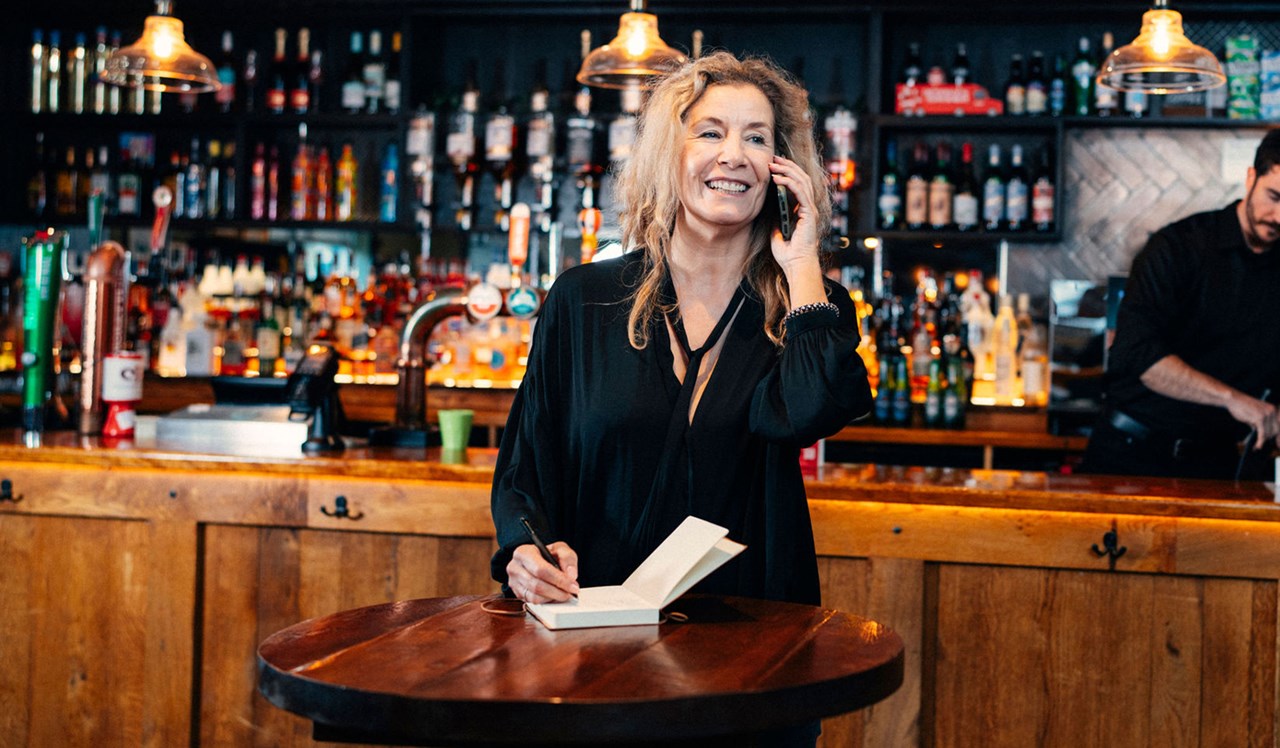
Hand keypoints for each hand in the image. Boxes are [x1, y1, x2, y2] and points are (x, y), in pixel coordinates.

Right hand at [506, 541, 578, 602]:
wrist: (537, 559)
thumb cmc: (547, 554)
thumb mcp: (560, 549)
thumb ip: (567, 558)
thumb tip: (571, 575)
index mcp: (523, 552)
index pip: (541, 569)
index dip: (558, 579)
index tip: (572, 585)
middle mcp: (514, 567)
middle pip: (537, 585)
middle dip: (557, 591)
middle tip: (571, 592)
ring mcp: (514, 582)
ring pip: (534, 596)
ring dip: (553, 598)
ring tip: (564, 593)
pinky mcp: (517, 593)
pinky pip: (533, 602)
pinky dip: (546, 601)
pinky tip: (554, 595)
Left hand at [767, 155, 820, 273]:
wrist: (796, 265)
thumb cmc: (788, 253)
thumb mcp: (777, 233)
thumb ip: (777, 220)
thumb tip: (771, 211)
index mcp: (802, 211)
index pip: (798, 185)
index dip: (787, 172)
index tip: (774, 165)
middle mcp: (809, 208)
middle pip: (801, 179)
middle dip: (787, 166)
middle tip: (773, 158)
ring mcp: (810, 210)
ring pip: (802, 182)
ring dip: (787, 171)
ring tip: (773, 164)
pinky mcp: (809, 214)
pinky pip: (801, 193)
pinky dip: (790, 183)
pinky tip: (778, 178)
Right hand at [1226, 393, 1277, 449]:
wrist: (1233, 399)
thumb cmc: (1242, 407)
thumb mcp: (1255, 415)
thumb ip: (1261, 424)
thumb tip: (1263, 437)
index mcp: (1273, 409)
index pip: (1279, 425)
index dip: (1279, 437)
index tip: (1278, 445)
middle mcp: (1272, 411)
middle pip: (1275, 430)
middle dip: (1269, 439)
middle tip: (1261, 446)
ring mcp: (1266, 414)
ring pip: (1269, 433)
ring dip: (1263, 442)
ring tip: (1257, 447)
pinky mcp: (1260, 418)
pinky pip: (1262, 434)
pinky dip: (1260, 441)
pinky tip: (1257, 446)